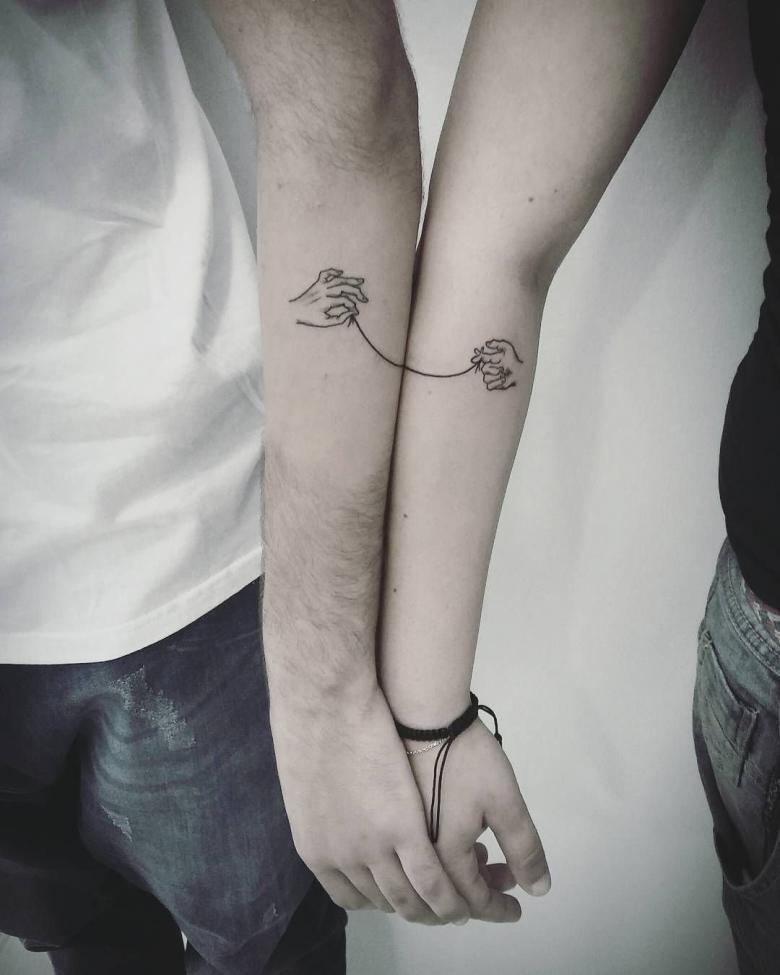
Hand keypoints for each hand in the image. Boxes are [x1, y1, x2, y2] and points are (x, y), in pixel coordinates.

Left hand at [268, 679, 476, 924]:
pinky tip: (475, 888)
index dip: (382, 900)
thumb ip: (325, 814)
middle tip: (443, 905)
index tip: (402, 894)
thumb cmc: (313, 729)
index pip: (353, 897)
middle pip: (387, 902)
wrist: (327, 706)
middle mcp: (343, 860)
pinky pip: (433, 877)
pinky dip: (453, 892)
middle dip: (419, 911)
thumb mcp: (307, 787)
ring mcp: (373, 848)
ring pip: (412, 899)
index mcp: (317, 852)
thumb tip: (341, 818)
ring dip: (442, 910)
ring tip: (467, 904)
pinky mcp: (403, 830)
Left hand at [289, 268, 367, 326]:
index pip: (345, 300)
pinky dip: (334, 271)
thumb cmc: (310, 319)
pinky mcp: (317, 283)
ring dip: (351, 280)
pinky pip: (326, 273)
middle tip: (365, 299)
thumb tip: (351, 312)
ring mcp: (320, 285)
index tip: (356, 313)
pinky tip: (341, 272)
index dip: (353, 307)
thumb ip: (340, 319)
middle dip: (357, 293)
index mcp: (326, 301)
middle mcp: (324, 290)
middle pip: (344, 287)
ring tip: (362, 281)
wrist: (293, 311)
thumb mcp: (325, 323)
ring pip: (338, 279)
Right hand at [404, 718, 550, 917]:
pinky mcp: (390, 815)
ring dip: (461, 876)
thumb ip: (524, 848)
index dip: (499, 908)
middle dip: (482, 892)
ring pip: (429, 876)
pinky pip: (414, 855)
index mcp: (444, 857)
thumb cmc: (466, 757)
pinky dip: (440, 857)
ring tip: (484, 856)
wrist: (421, 715)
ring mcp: (398, 836)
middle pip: (447, 894)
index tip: (517, 909)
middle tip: (508, 876)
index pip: (473, 901)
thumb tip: (538, 889)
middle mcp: (415, 855)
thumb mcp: (505, 802)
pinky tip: (455, 838)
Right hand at [471, 338, 522, 389]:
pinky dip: (497, 383)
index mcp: (489, 359)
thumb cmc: (513, 359)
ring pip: (486, 379)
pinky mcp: (492, 385)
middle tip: (501, 369)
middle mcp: (487, 368)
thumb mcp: (507, 348)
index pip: (480, 358)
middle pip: (483, 369)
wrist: (519, 371)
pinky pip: (490, 386)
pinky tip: (504, 379)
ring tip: (503, 374)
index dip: (478, 358)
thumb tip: (487, 343)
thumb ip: (497, 344)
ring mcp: (489, 377)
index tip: (477, 359)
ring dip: (496, 377)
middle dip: (492, 369)